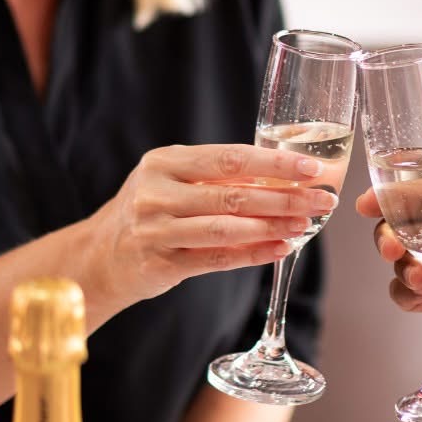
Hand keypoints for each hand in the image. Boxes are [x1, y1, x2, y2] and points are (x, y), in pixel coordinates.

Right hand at [92, 144, 336, 303]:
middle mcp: (157, 192)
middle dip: (285, 196)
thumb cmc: (151, 209)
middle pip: (233, 193)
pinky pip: (216, 259)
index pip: (229, 157)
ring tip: (306, 224)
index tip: (311, 167)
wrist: (98, 256)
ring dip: (273, 226)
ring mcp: (156, 230)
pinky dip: (253, 254)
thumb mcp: (172, 180)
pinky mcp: (160, 264)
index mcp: (165, 161)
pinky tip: (281, 248)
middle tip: (323, 200)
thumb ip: (218, 176)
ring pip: (226, 228)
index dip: (274, 162)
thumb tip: (286, 174)